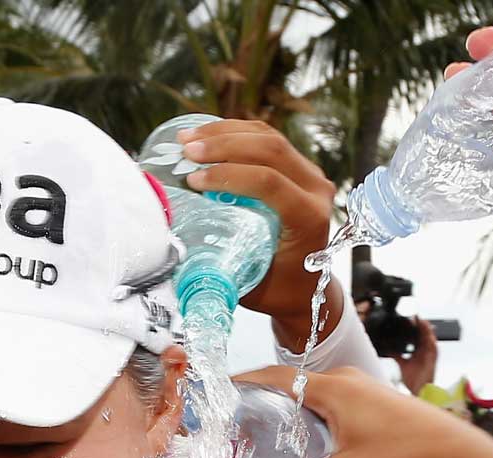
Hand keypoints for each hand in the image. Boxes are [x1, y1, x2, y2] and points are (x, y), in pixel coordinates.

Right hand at [175, 119, 345, 345]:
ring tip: (187, 138)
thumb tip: (175, 242)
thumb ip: (218, 262)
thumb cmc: (277, 290)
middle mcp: (317, 191)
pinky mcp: (300, 168)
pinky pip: (268, 138)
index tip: (193, 180)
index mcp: (309, 219)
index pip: (270, 182)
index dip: (228, 175)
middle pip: (271, 149)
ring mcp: (311, 175)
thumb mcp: (249, 281)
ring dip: (225, 132)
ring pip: (269, 137)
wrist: (306, 289)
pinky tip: (206, 135)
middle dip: (223, 145)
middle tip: (185, 150)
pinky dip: (235, 132)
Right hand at [235, 366, 492, 457]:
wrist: (456, 452)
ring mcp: (364, 387)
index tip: (221, 388)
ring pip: (315, 391)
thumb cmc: (406, 456)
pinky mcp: (377, 400)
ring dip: (291, 405)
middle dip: (263, 397)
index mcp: (334, 389)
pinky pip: (334, 399)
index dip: (245, 381)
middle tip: (236, 416)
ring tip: (266, 427)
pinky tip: (309, 435)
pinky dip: (314, 411)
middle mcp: (347, 381)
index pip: (277, 376)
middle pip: (293, 382)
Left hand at [394, 317, 438, 393]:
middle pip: (424, 335)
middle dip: (421, 325)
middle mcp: (425, 352)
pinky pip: (434, 349)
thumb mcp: (402, 365)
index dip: (415, 327)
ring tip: (423, 321)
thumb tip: (388, 349)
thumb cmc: (414, 380)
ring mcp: (430, 356)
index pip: (417, 335)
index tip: (410, 318)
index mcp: (419, 351)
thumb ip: (397, 356)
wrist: (419, 391)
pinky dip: (432, 342)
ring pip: (430, 339)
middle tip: (416, 315)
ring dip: (427, 331)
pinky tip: (429, 336)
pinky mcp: (433, 361)